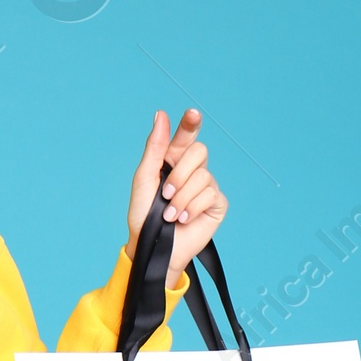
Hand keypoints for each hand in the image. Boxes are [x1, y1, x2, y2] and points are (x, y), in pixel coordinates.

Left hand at [126, 108, 228, 282]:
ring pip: (203, 176)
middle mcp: (193, 170)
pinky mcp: (216, 204)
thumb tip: (161, 115)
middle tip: (166, 193)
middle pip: (199, 151)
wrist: (152, 246)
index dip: (191, 123)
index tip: (192, 114)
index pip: (186, 135)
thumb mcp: (144, 178)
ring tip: (170, 214)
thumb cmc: (144, 215)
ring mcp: (207, 187)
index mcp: (174, 160)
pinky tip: (184, 219)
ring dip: (181, 198)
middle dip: (179, 174)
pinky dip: (192, 208)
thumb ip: (155, 147)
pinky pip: (210, 195)